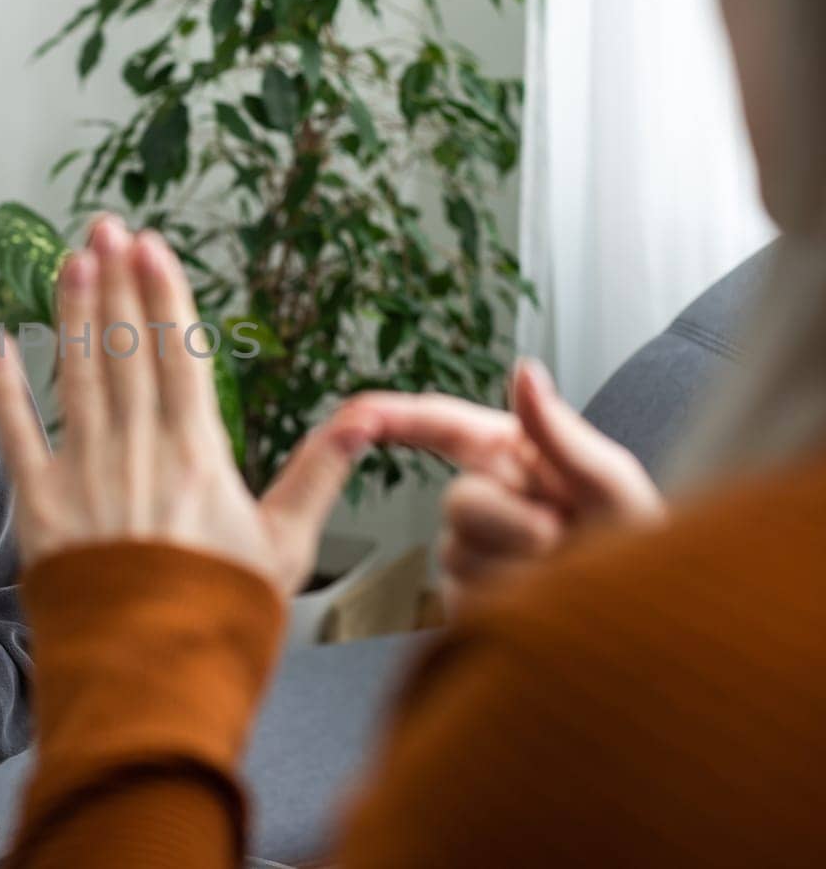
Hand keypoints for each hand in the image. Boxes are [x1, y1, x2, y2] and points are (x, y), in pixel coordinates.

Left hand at [0, 216, 370, 593]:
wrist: (155, 682)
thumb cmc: (226, 617)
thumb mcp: (286, 547)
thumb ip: (319, 473)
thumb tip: (367, 416)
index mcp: (198, 455)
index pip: (177, 354)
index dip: (162, 294)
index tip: (151, 245)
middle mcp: (137, 452)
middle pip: (123, 350)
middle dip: (114, 283)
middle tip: (103, 227)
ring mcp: (83, 476)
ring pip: (76, 377)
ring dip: (70, 315)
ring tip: (68, 262)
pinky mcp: (37, 509)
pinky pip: (16, 436)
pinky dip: (5, 389)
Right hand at [346, 359, 666, 599]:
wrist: (651, 633)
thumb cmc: (645, 551)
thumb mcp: (614, 486)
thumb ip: (561, 434)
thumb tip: (523, 369)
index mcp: (514, 454)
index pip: (440, 425)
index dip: (392, 415)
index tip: (351, 413)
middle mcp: (488, 497)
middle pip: (457, 502)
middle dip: (513, 524)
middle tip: (567, 538)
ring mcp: (474, 550)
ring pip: (459, 555)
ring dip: (520, 570)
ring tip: (568, 576)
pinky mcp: (469, 600)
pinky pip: (468, 597)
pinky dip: (512, 603)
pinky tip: (546, 605)